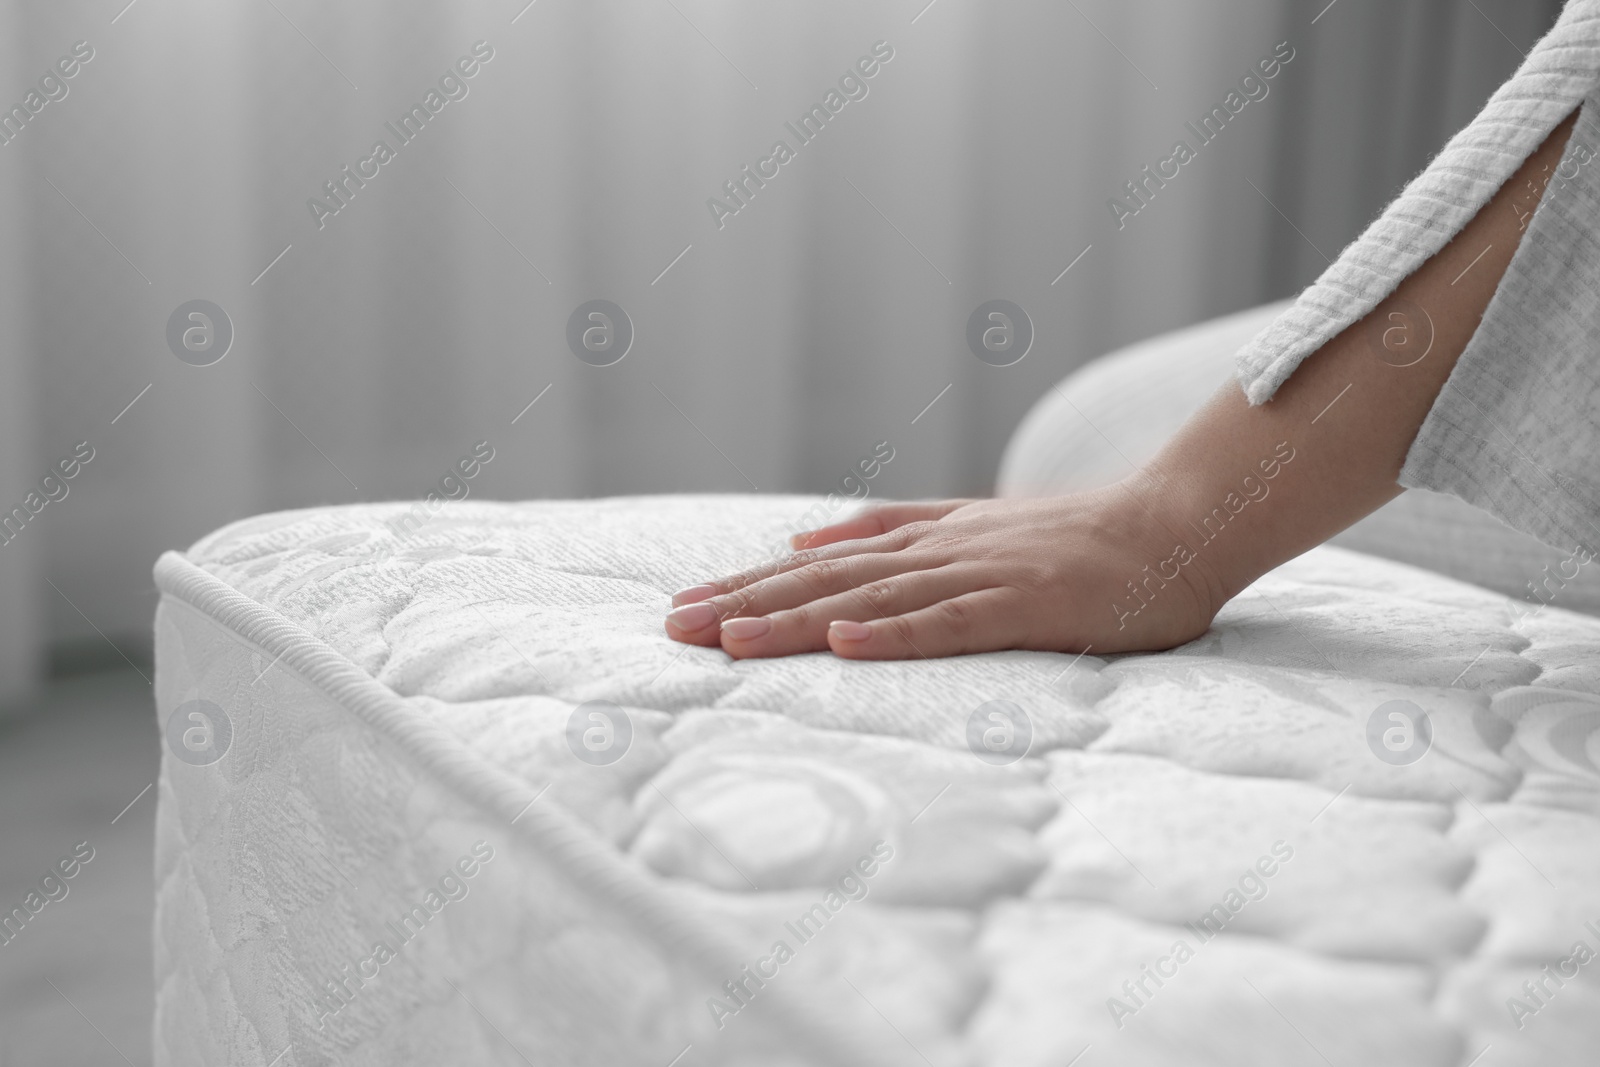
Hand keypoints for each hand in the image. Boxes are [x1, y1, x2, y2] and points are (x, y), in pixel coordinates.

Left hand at [662, 484, 1225, 659]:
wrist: (1171, 526)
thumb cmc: (1073, 540)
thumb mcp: (967, 526)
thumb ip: (888, 528)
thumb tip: (804, 539)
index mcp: (922, 540)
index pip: (817, 566)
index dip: (748, 587)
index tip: (684, 609)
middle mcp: (937, 551)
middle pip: (826, 580)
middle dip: (747, 606)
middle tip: (675, 631)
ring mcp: (979, 574)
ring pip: (873, 600)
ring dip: (798, 621)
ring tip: (730, 641)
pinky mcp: (1025, 603)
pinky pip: (952, 621)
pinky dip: (897, 633)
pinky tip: (845, 642)